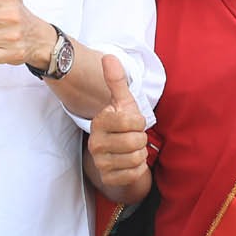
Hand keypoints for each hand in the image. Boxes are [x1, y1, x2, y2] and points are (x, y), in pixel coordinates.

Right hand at [88, 56, 149, 192]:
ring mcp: (100, 162)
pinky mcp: (108, 179)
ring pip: (136, 158)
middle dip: (140, 140)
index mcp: (99, 122)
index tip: (132, 123)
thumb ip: (117, 81)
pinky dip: (138, 169)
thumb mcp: (123, 102)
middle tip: (132, 138)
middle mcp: (95, 143)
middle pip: (135, 141)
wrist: (119, 156)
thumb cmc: (124, 126)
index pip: (132, 121)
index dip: (139, 122)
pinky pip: (134, 173)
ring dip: (140, 155)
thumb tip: (109, 56)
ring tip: (131, 150)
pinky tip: (130, 164)